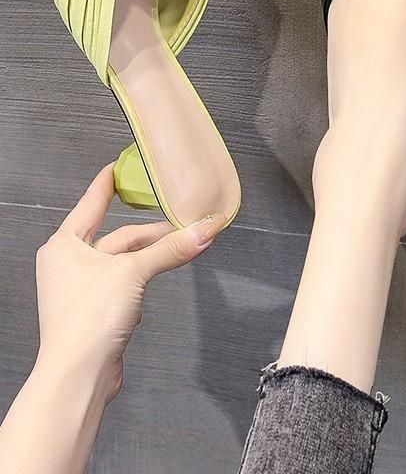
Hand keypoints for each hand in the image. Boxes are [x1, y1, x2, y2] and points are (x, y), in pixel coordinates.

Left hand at [35, 164, 226, 398]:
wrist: (79, 374)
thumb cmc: (87, 319)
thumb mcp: (134, 272)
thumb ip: (171, 249)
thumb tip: (205, 230)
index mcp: (65, 244)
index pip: (91, 203)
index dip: (108, 183)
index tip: (118, 166)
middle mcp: (69, 263)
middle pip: (119, 237)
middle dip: (152, 233)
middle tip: (183, 224)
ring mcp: (81, 288)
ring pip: (125, 262)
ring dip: (152, 258)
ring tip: (181, 250)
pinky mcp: (95, 310)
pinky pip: (126, 284)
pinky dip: (144, 282)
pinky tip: (154, 290)